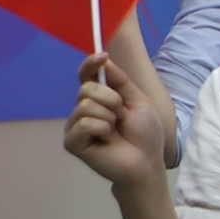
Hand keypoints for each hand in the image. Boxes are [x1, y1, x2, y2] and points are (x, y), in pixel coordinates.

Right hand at [62, 54, 170, 191]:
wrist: (147, 162)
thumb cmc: (144, 134)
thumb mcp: (138, 101)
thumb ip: (121, 81)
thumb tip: (103, 59)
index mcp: (99, 98)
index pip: (87, 75)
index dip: (91, 64)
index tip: (102, 56)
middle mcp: (83, 109)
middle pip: (87, 88)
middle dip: (113, 100)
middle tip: (123, 117)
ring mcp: (76, 125)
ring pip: (86, 105)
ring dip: (110, 116)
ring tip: (116, 130)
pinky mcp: (72, 142)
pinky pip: (84, 124)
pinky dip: (102, 129)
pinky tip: (107, 140)